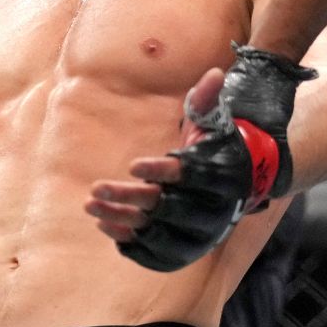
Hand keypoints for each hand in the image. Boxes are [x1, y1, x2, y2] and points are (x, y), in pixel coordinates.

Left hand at [86, 68, 222, 245]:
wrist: (236, 188)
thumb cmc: (216, 148)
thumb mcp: (213, 121)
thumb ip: (207, 100)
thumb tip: (214, 73)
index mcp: (220, 176)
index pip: (190, 175)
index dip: (162, 171)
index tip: (133, 165)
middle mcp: (212, 210)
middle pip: (168, 207)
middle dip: (130, 199)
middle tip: (95, 187)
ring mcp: (198, 234)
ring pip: (157, 232)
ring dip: (121, 220)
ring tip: (90, 206)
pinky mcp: (185, 250)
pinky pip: (156, 253)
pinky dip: (130, 242)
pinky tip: (105, 225)